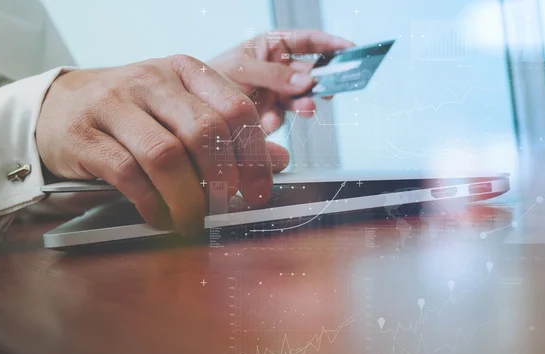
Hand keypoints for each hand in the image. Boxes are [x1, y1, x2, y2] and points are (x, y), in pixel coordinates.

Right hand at [36, 55, 286, 234]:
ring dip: (188, 199)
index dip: (254, 155)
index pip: (235, 108)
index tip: (260, 191)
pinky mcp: (84, 135)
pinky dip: (152, 205)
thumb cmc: (135, 114)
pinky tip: (162, 218)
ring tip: (194, 220)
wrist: (61, 107)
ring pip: (166, 156)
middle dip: (223, 179)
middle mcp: (152, 81)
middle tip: (227, 208)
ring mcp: (114, 104)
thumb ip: (230, 135)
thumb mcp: (183, 113)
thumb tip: (279, 160)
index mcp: (186, 71)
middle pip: (203, 131)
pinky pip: (128, 175)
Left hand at [209, 30, 353, 132]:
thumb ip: (274, 74)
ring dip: (304, 104)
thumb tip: (305, 81)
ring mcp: (275, 91)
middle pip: (310, 72)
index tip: (350, 51)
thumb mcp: (243, 69)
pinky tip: (268, 121)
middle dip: (320, 82)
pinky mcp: (269, 112)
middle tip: (330, 88)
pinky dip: (278, 120)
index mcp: (273, 46)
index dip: (331, 45)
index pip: (308, 41)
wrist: (194, 107)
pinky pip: (283, 117)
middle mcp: (278, 68)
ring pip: (301, 97)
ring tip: (306, 108)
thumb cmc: (211, 76)